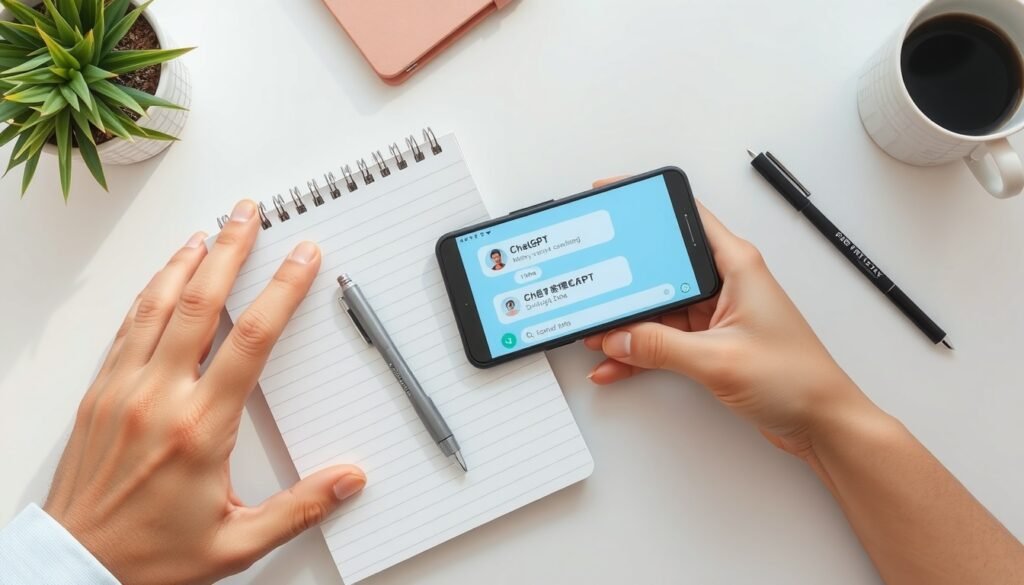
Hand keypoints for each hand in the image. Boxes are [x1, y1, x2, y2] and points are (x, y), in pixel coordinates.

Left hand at [44, 200, 365, 584]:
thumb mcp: (237, 542)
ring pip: (158, 305)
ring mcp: (123, 389)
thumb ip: (299, 508)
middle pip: (201, 303)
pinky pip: (128, 327)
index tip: (301, 257)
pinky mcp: (99, 393)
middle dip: (230, 250)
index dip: (282, 290)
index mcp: (201, 428)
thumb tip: (349, 480)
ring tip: (208, 231)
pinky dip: (150, 292)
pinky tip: (163, 278)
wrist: (77, 565)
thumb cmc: (152, 556)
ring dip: (186, 261)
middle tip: (248, 214)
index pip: (252, 339)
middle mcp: (159, 397)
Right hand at [584, 179, 879, 458]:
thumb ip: (661, 346)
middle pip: (663, 267)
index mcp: (737, 265)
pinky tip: (615, 363)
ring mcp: (717, 313)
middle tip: (592, 281)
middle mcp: (726, 283)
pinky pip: (664, 339)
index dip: (649, 204)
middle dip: (624, 278)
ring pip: (658, 307)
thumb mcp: (718, 359)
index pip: (686, 217)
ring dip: (627, 323)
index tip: (616, 196)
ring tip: (594, 332)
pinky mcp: (712, 342)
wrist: (822, 423)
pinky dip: (639, 352)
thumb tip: (618, 336)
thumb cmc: (796, 380)